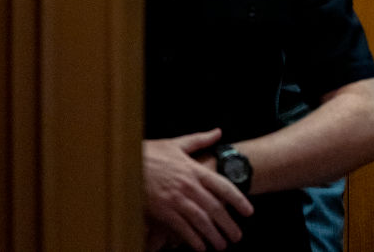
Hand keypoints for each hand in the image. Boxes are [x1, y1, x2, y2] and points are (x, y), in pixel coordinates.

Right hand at [143, 128, 254, 250]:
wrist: (124, 162)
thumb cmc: (149, 152)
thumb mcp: (176, 144)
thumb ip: (200, 140)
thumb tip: (218, 132)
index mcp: (194, 169)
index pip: (223, 186)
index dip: (238, 200)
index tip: (249, 211)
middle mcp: (189, 185)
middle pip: (215, 208)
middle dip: (228, 224)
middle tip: (237, 236)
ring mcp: (176, 199)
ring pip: (201, 221)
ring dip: (213, 235)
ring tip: (222, 245)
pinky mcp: (162, 211)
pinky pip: (181, 228)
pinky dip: (192, 239)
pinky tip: (200, 247)